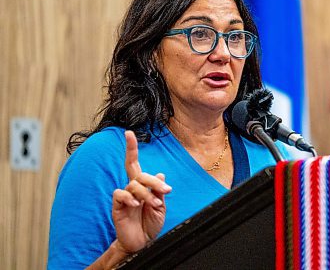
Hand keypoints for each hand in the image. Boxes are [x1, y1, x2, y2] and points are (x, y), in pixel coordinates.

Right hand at [111, 130, 171, 253]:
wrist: (142, 242)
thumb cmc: (150, 223)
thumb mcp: (161, 206)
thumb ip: (159, 191)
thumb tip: (160, 174)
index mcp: (142, 185)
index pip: (134, 163)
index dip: (131, 148)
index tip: (129, 133)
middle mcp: (132, 188)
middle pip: (138, 173)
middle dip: (153, 181)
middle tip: (166, 191)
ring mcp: (124, 197)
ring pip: (133, 185)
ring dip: (147, 194)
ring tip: (154, 204)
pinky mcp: (117, 206)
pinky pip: (120, 194)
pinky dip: (129, 198)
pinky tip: (136, 204)